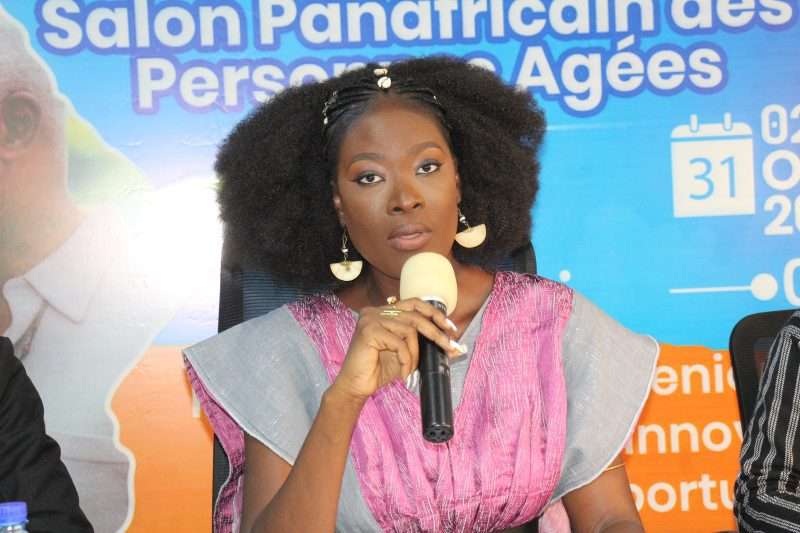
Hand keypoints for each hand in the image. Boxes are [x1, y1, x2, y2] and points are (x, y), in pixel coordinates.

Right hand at [331, 298, 464, 401]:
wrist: (356, 386)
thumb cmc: (379, 370)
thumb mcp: (407, 354)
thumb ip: (425, 345)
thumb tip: (455, 347)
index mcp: (384, 311)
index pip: (414, 303)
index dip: (434, 313)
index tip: (450, 328)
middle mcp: (376, 311)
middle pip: (415, 315)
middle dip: (436, 332)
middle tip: (449, 347)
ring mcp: (371, 319)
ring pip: (409, 330)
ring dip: (416, 353)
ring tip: (412, 369)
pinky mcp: (369, 330)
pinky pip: (399, 343)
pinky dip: (406, 360)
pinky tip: (404, 373)